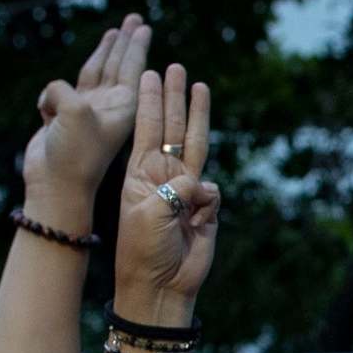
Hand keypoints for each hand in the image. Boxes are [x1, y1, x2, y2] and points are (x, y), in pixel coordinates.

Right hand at [22, 15, 151, 195]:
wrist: (55, 184)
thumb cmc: (73, 152)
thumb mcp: (73, 112)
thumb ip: (63, 90)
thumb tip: (49, 99)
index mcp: (122, 106)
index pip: (132, 67)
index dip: (136, 45)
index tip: (145, 27)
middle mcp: (109, 107)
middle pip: (119, 65)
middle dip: (126, 42)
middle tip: (135, 19)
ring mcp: (88, 111)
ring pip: (96, 74)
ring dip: (105, 53)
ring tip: (114, 33)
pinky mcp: (66, 118)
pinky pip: (60, 92)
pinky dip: (53, 94)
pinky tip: (48, 108)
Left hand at [114, 64, 218, 328]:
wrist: (161, 285)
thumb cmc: (144, 251)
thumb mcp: (149, 214)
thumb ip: (175, 189)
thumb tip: (203, 185)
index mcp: (139, 175)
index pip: (145, 130)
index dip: (149, 102)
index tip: (149, 74)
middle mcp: (162, 176)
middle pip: (172, 128)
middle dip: (173, 97)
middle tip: (176, 67)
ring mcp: (185, 191)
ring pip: (196, 146)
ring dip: (197, 116)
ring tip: (199, 86)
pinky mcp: (206, 209)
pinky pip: (213, 193)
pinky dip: (208, 203)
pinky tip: (196, 220)